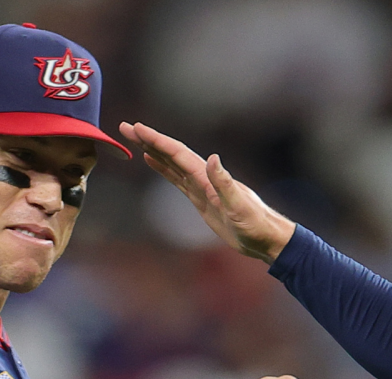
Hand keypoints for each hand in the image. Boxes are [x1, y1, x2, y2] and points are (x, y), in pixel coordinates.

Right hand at [119, 121, 295, 262]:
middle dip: (149, 139)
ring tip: (134, 138)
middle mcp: (203, 177)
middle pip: (171, 154)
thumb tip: (213, 159)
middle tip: (125, 127)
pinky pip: (177, 179)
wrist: (266, 238)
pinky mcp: (201, 199)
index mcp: (209, 178)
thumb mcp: (240, 207)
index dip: (157, 141)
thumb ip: (225, 184)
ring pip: (172, 164)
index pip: (178, 154)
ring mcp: (201, 187)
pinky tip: (152, 161)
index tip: (137, 128)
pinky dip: (163, 168)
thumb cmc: (257, 225)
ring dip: (153, 150)